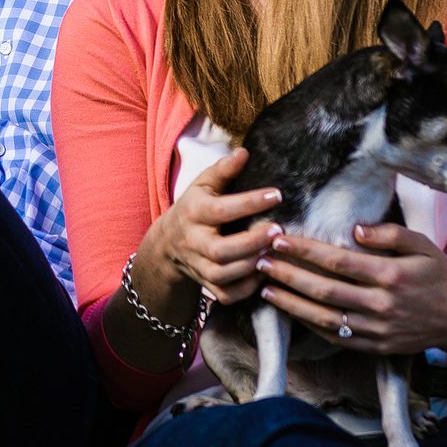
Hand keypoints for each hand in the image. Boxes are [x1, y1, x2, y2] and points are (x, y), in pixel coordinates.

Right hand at [137, 148, 284, 305]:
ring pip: (224, 274)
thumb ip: (223, 170)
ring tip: (275, 252)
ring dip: (252, 265)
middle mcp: (194, 242)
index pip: (221, 210)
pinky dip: (247, 288)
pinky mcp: (207, 285)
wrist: (168, 243)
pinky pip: (227, 294)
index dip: (249, 203)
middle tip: (278, 230)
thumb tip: (245, 152)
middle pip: (221, 250)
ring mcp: (199, 266)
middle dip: (252, 242)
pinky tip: (266, 273)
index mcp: (194, 213)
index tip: (277, 195)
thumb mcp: (203, 185)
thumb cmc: (195, 207)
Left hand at [254, 223, 446, 353]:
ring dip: (291, 304)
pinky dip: (310, 326)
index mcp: (392, 276)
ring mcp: (378, 330)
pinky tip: (290, 312)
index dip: (305, 251)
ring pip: (325, 318)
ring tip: (265, 288)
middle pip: (324, 290)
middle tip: (260, 261)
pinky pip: (337, 338)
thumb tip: (354, 229)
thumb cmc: (438, 275)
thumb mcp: (422, 245)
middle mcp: (382, 305)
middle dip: (288, 275)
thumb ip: (389, 234)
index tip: (279, 239)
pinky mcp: (376, 348)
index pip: (338, 261)